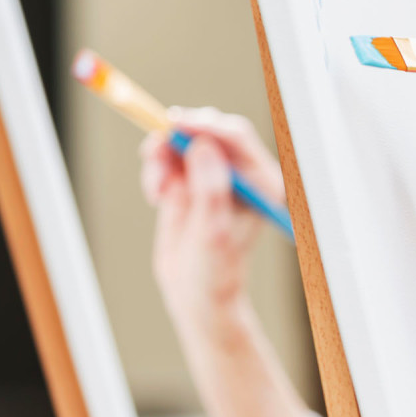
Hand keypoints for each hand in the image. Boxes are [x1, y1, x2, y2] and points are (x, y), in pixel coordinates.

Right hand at [140, 107, 285, 336]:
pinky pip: (166, 156)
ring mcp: (212, 173)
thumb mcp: (213, 230)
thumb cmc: (215, 268)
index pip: (236, 137)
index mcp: (261, 181)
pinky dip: (155, 169)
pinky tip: (155, 195)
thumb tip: (202, 145)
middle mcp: (240, 172)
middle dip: (178, 138)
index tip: (176, 125)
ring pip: (182, 141)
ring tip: (157, 191)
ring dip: (162, 157)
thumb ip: (210, 187)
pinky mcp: (188, 179)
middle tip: (154, 151)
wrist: (195, 292)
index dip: (206, 125)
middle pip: (208, 131)